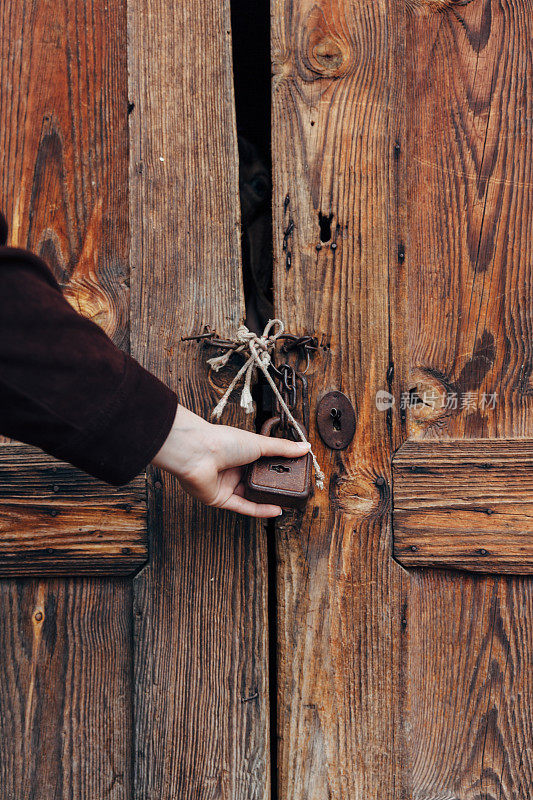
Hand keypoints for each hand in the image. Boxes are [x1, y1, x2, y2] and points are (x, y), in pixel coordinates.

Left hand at [151, 403, 310, 516]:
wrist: (197, 452)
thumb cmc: (223, 441)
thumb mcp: (259, 443)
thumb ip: (282, 449)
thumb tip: (305, 447)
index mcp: (240, 452)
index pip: (263, 461)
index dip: (278, 467)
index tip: (295, 471)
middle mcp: (233, 468)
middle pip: (257, 480)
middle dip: (274, 485)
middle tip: (295, 490)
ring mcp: (226, 484)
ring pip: (251, 495)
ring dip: (269, 499)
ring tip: (289, 501)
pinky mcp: (220, 499)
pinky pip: (243, 506)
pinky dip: (260, 509)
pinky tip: (276, 510)